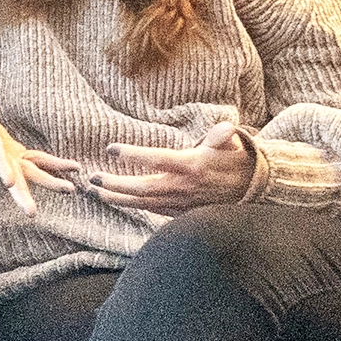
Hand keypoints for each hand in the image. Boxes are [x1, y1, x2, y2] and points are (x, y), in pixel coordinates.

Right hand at [0, 79, 79, 214]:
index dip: (0, 165)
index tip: (9, 183)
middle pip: (10, 175)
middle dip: (21, 193)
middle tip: (31, 212)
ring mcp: (5, 154)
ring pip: (27, 173)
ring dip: (48, 182)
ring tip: (70, 189)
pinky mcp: (13, 152)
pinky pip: (36, 161)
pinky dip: (54, 165)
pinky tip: (73, 168)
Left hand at [89, 122, 255, 214]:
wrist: (248, 193)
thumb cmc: (234, 162)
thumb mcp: (229, 146)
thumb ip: (222, 137)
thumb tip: (227, 128)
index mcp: (191, 166)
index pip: (156, 159)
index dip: (133, 155)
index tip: (111, 149)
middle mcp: (182, 187)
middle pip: (142, 188)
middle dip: (115, 184)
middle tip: (92, 178)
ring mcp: (179, 203)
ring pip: (142, 203)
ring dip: (116, 198)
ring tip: (94, 191)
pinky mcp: (178, 213)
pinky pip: (149, 210)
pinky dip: (130, 205)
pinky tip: (113, 200)